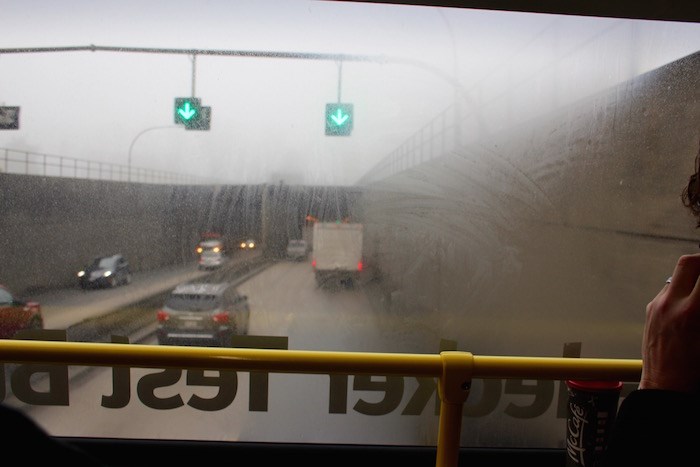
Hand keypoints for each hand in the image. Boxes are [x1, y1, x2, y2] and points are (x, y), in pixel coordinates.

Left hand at [640, 253, 699, 392]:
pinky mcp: (650, 311)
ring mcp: (656, 306)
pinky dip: (683, 293)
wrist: (665, 388)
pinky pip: (668, 291)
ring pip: (677, 276)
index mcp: (692, 312)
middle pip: (688, 262)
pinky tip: (692, 309)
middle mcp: (669, 304)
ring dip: (694, 278)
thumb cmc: (695, 372)